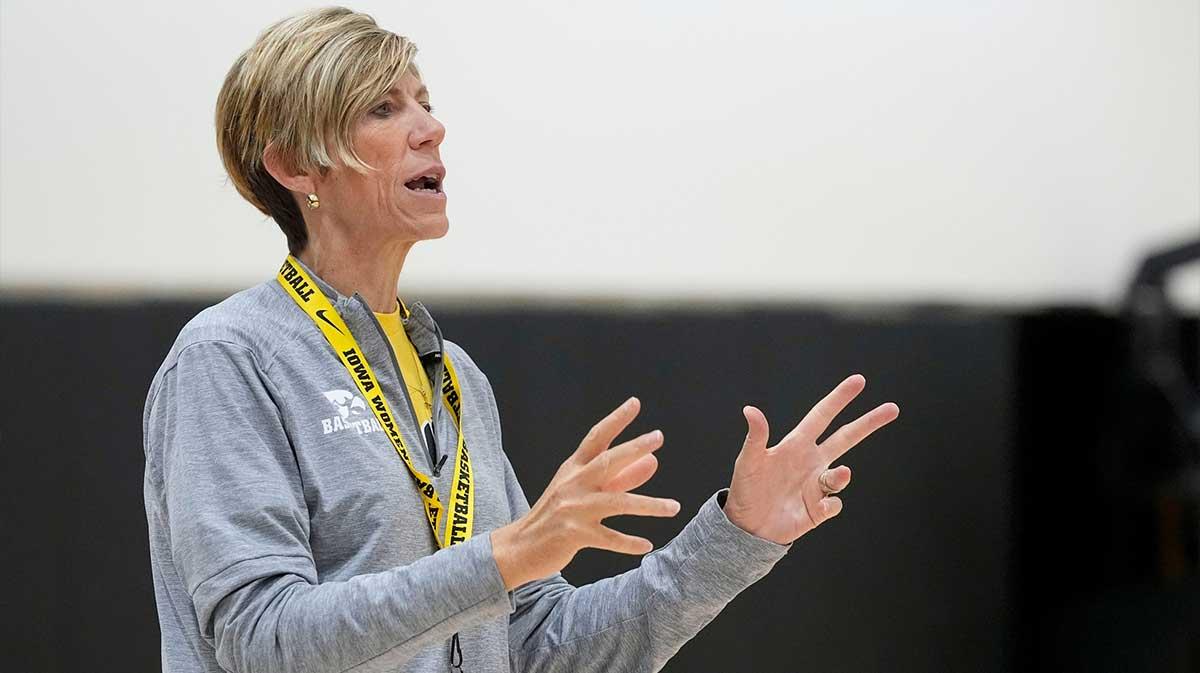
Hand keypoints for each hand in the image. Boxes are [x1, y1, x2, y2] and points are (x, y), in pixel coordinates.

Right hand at [491, 397, 680, 589]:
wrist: (519, 547)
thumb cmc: (556, 517)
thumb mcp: (583, 492)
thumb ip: (620, 477)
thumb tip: (653, 462)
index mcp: (573, 469)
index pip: (596, 438)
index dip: (616, 420)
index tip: (635, 403)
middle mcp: (573, 484)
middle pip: (607, 461)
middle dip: (633, 447)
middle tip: (658, 436)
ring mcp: (573, 509)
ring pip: (617, 502)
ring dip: (649, 505)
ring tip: (675, 507)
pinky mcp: (574, 534)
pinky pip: (609, 538)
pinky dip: (629, 542)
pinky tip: (647, 544)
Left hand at [723, 374, 898, 544]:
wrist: (747, 527)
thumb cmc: (745, 489)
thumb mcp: (748, 461)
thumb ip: (755, 437)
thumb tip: (750, 410)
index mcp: (796, 445)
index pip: (823, 416)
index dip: (840, 398)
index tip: (859, 381)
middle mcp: (811, 461)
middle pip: (846, 437)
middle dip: (869, 422)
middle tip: (892, 408)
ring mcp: (817, 485)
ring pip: (841, 475)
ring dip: (842, 475)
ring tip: (839, 475)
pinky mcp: (819, 509)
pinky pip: (834, 504)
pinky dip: (830, 505)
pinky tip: (817, 508)